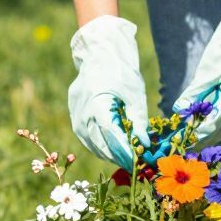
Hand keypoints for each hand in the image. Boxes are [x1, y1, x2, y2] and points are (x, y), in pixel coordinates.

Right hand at [68, 16, 149, 165]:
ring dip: (111, 154)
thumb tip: (145, 144)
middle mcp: (81, 115)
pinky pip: (89, 139)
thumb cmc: (120, 70)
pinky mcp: (75, 119)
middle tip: (139, 165)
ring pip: (94, 146)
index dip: (126, 152)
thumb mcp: (134, 93)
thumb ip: (138, 120)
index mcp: (96, 105)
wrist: (99, 54)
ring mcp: (76, 118)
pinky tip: (117, 149)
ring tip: (130, 159)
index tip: (140, 162)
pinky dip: (103, 146)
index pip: (112, 137)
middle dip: (120, 157)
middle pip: (102, 145)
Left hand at [171, 0, 220, 142]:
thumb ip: (194, 93)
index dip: (203, 131)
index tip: (188, 138)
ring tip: (197, 138)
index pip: (220, 119)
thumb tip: (178, 110)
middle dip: (208, 136)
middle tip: (188, 143)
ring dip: (216, 131)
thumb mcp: (207, 71)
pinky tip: (211, 125)